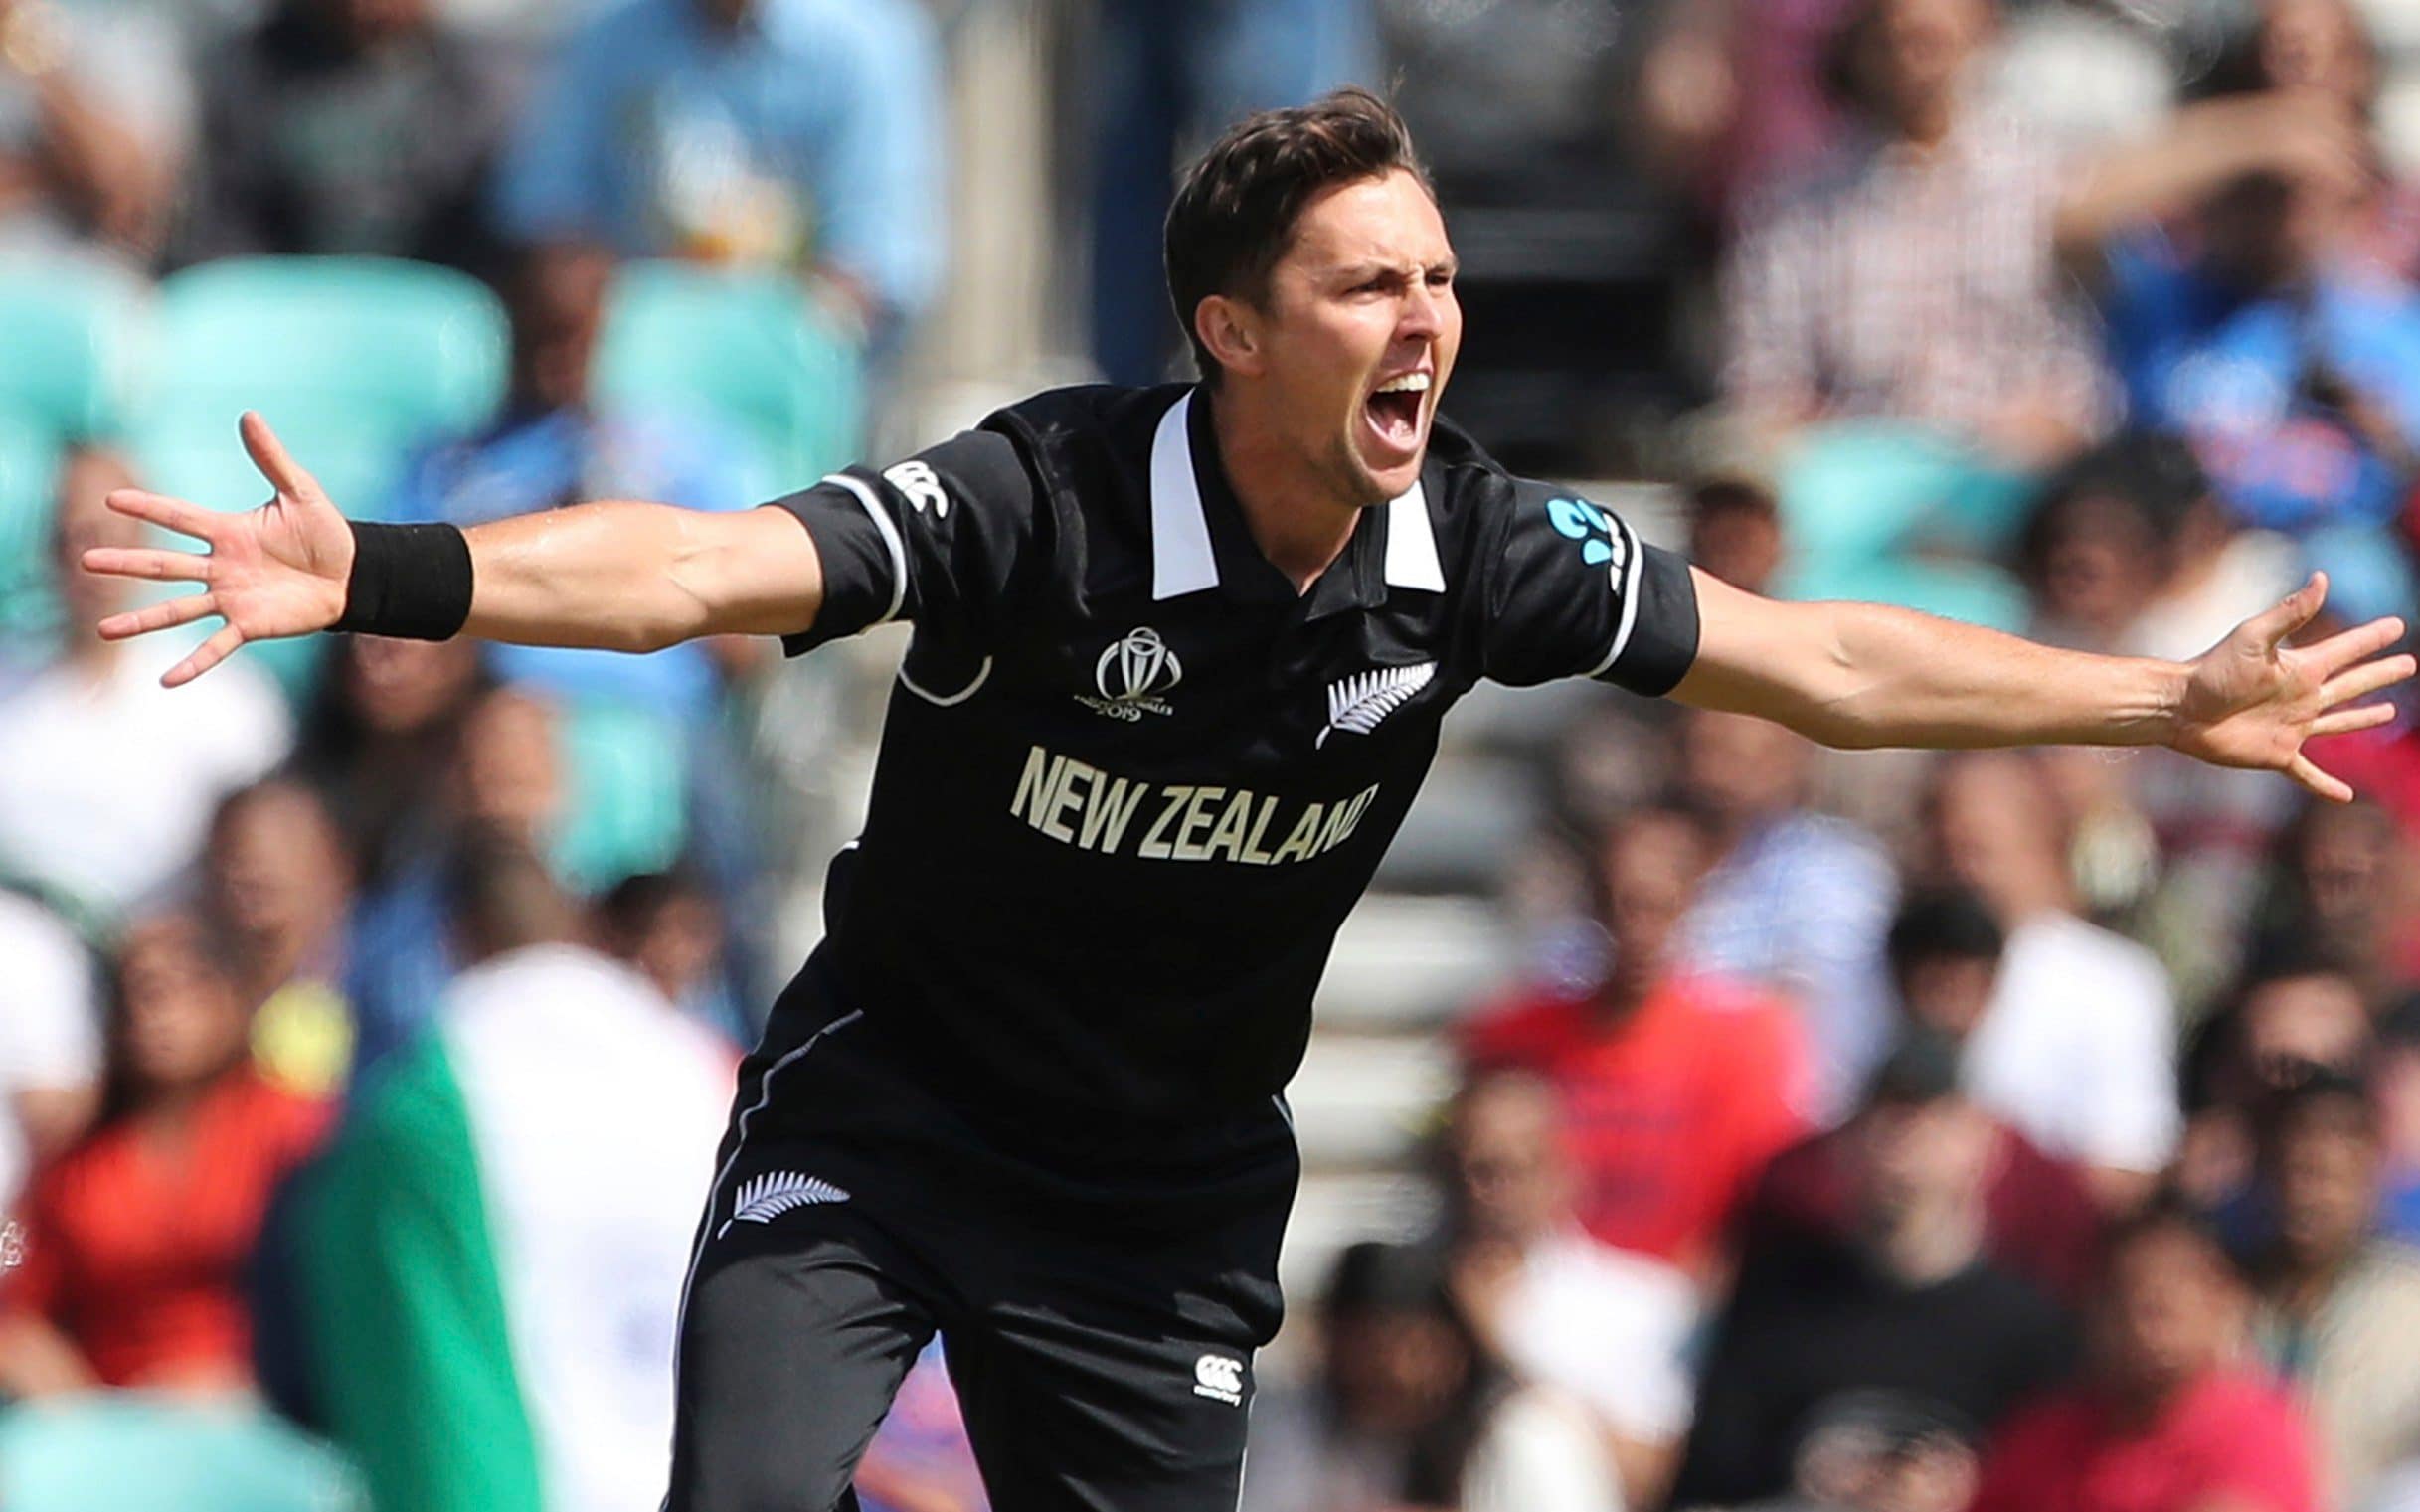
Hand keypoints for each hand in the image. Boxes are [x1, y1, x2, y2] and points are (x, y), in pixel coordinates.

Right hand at [79, 412, 353, 686]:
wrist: (354, 576)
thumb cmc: (327, 534)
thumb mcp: (301, 492)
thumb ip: (272, 458)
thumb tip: (249, 415)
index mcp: (229, 532)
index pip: (180, 516)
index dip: (149, 508)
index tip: (112, 499)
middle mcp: (221, 566)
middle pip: (164, 565)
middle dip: (126, 563)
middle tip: (86, 560)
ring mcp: (232, 598)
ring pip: (178, 609)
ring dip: (142, 619)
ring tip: (104, 629)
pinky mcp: (250, 625)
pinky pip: (216, 645)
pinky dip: (194, 663)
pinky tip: (165, 680)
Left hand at [2171, 572, 2412, 801]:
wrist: (2180, 709)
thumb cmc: (2212, 671)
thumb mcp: (2253, 638)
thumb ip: (2290, 612)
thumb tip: (2322, 577)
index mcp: (2301, 669)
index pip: (2347, 650)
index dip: (2372, 638)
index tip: (2397, 625)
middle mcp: (2301, 697)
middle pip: (2352, 684)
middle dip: (2380, 673)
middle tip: (2408, 663)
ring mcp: (2291, 727)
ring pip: (2338, 722)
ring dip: (2363, 718)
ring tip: (2388, 712)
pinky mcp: (2276, 755)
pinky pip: (2307, 773)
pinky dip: (2325, 785)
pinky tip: (2345, 795)